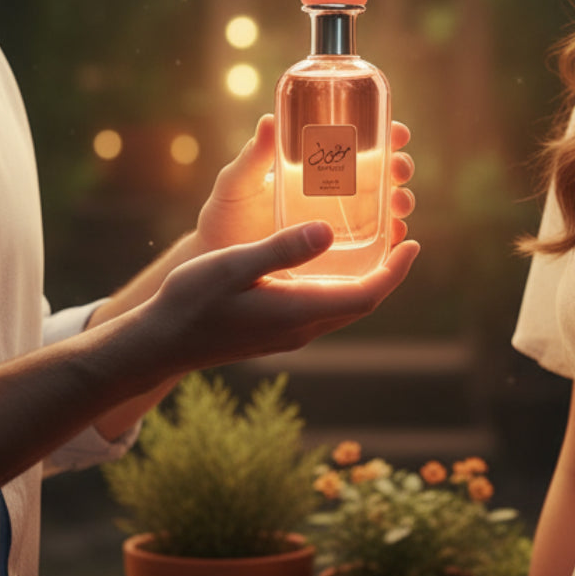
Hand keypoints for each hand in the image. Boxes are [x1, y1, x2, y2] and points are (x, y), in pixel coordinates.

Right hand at [146, 222, 420, 370]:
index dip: (396, 271)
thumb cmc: (191, 300)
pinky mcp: (276, 332)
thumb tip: (329, 232)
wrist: (161, 342)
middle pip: (361, 303)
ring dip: (365, 280)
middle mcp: (301, 328)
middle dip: (387, 272)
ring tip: (375, 246)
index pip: (366, 295)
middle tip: (400, 237)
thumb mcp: (234, 265)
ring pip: (342, 307)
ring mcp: (289, 334)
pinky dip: (339, 285)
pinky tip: (328, 263)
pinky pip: (323, 309)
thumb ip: (282, 249)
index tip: (413, 243)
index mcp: (298, 312)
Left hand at [194, 114, 416, 252]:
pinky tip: (394, 238)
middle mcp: (332, 192)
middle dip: (400, 169)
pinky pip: (373, 247)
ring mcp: (337, 224)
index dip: (384, 135)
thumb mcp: (237, 183)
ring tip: (398, 205)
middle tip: (399, 170)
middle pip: (380, 174)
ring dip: (400, 203)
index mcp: (314, 167)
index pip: (358, 144)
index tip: (398, 132)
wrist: (217, 262)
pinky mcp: (337, 255)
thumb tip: (270, 121)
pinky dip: (390, 241)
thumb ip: (252, 157)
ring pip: (383, 208)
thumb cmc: (225, 216)